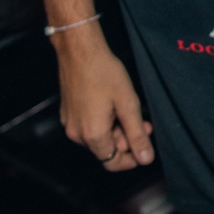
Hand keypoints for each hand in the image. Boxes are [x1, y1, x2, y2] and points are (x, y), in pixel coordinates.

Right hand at [55, 31, 151, 169]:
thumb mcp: (128, 104)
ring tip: (129, 112)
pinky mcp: (67, 113)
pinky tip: (113, 107)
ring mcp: (69, 123)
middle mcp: (77, 133)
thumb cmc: (104, 72)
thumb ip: (137, 134)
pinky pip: (87, 127)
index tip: (143, 147)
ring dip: (115, 131)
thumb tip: (145, 158)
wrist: (80, 51)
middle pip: (105, 150)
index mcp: (93, 135)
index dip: (130, 159)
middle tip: (143, 124)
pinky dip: (102, 123)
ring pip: (97, 138)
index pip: (112, 163)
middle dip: (126, 140)